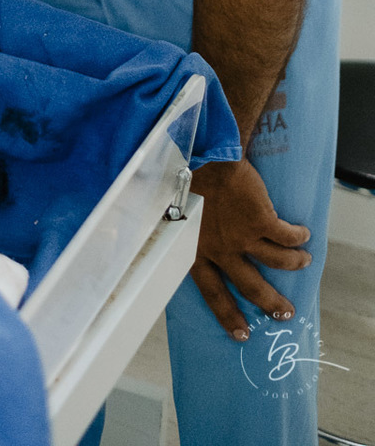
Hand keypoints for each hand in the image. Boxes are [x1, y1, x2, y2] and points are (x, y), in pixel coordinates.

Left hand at [190, 158, 311, 337]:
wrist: (207, 152)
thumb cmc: (190, 176)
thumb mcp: (182, 214)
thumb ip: (191, 234)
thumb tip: (196, 246)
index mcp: (197, 250)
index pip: (212, 292)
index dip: (227, 314)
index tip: (241, 334)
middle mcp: (220, 249)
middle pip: (251, 286)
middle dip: (271, 303)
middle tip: (285, 314)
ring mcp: (242, 236)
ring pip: (277, 261)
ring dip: (294, 263)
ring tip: (303, 261)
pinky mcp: (261, 220)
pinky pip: (287, 237)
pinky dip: (298, 238)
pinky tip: (303, 235)